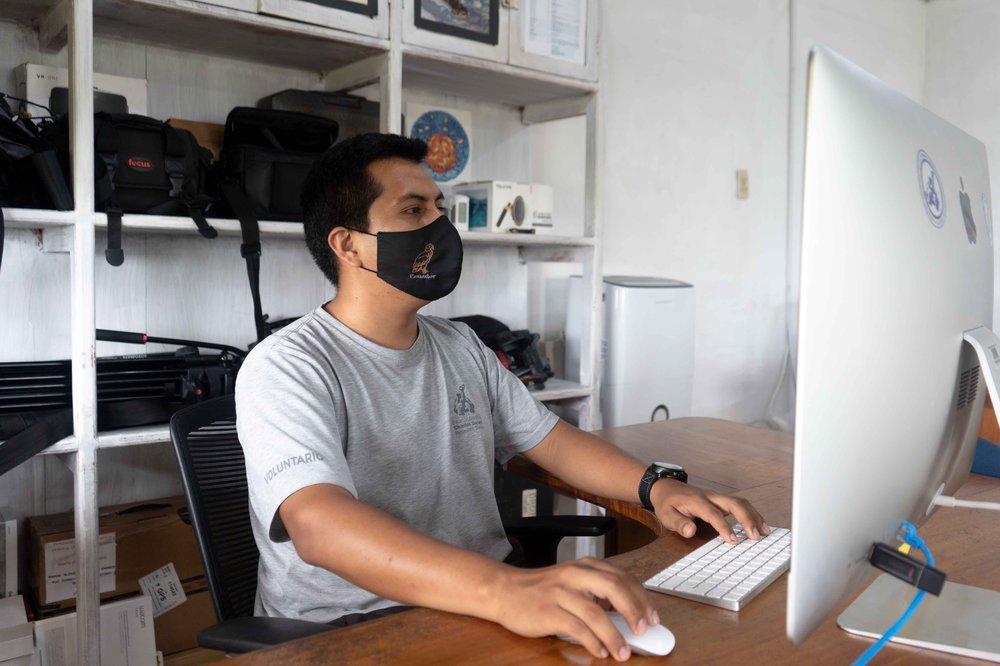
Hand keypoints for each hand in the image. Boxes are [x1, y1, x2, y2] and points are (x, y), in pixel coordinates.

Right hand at [490, 558, 657, 661]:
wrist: (505, 590)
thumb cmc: (542, 590)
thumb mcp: (572, 583)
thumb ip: (597, 594)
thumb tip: (628, 618)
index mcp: (585, 566)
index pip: (622, 579)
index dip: (641, 599)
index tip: (653, 617)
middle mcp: (575, 575)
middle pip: (614, 589)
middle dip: (634, 611)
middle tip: (645, 630)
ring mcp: (560, 592)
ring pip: (596, 613)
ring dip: (615, 636)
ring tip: (624, 652)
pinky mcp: (548, 611)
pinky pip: (576, 628)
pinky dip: (592, 642)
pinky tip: (600, 651)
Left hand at [650, 479, 768, 543]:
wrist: (666, 487)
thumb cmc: (667, 503)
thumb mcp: (666, 515)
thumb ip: (678, 523)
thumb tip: (690, 531)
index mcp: (697, 501)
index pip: (714, 514)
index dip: (724, 527)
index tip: (734, 541)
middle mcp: (710, 496)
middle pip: (734, 503)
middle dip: (747, 519)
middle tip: (756, 536)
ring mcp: (717, 497)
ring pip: (740, 502)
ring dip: (753, 516)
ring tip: (765, 532)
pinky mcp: (721, 500)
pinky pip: (739, 504)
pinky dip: (751, 513)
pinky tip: (759, 525)